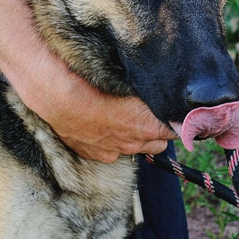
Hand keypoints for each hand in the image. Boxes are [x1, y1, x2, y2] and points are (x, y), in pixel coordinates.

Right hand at [13, 50, 174, 162]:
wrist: (59, 96)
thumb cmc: (95, 83)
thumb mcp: (132, 84)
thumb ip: (153, 94)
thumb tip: (168, 92)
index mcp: (150, 126)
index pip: (178, 131)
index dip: (178, 122)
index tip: (177, 115)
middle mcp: (136, 143)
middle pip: (161, 143)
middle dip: (159, 131)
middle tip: (151, 115)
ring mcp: (116, 151)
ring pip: (139, 149)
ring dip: (138, 139)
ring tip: (128, 121)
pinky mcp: (98, 155)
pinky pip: (115, 153)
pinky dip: (115, 144)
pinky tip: (107, 128)